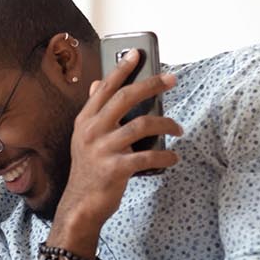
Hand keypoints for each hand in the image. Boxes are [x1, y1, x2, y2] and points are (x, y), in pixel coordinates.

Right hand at [57, 50, 184, 230]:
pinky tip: (173, 158)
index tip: (137, 53)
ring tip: (178, 128)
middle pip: (125, 98)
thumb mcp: (85, 138)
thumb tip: (96, 84)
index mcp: (85, 121)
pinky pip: (148, 157)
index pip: (105, 88)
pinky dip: (165, 157)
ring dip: (166, 123)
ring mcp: (103, 150)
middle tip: (171, 80)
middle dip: (151, 85)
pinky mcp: (115, 169)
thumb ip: (94, 112)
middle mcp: (92, 131)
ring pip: (141, 124)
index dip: (121, 68)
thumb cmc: (89, 170)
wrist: (81, 206)